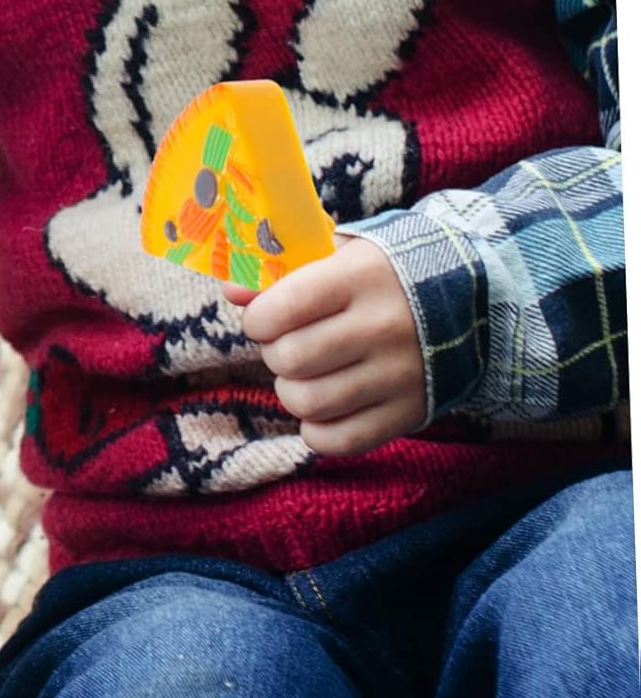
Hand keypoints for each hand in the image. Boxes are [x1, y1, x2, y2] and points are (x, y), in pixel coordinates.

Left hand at [219, 236, 426, 455]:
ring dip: (291, 391)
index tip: (264, 318)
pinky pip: (340, 441)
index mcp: (359, 278)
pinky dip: (317, 430)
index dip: (258, 319)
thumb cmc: (379, 274)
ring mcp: (400, 375)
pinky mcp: (410, 413)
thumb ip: (281, 271)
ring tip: (303, 375)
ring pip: (309, 403)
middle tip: (287, 345)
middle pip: (290, 359)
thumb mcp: (335, 256)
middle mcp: (382, 327)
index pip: (282, 308)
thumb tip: (232, 292)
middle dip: (274, 354)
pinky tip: (323, 407)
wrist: (466, 300)